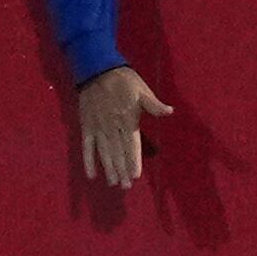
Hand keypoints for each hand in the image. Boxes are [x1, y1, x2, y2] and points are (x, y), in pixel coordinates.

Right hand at [76, 65, 172, 187]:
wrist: (97, 70)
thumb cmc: (124, 80)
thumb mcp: (142, 89)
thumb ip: (154, 104)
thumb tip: (170, 112)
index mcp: (127, 119)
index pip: (132, 144)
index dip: (133, 160)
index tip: (135, 175)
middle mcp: (112, 126)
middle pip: (117, 152)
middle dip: (122, 170)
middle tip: (125, 186)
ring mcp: (98, 127)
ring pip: (104, 152)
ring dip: (109, 169)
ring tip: (113, 183)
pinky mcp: (86, 126)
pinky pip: (87, 146)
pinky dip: (88, 161)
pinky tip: (92, 175)